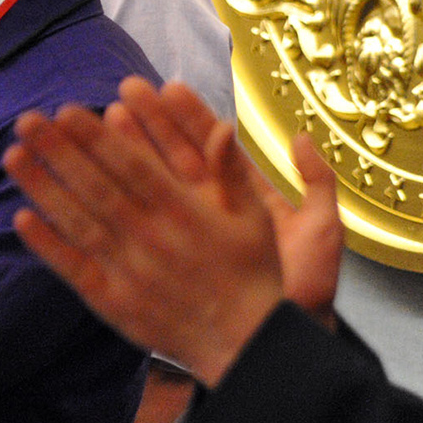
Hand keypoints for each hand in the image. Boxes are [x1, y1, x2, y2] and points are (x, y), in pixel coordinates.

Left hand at [5, 79, 340, 385]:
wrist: (245, 344)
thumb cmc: (251, 273)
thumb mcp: (254, 217)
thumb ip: (232, 170)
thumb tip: (221, 126)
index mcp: (182, 211)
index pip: (130, 164)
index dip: (96, 137)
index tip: (67, 110)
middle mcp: (149, 236)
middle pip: (96, 186)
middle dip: (59, 150)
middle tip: (26, 119)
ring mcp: (127, 270)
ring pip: (78, 222)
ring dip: (43, 188)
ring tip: (13, 156)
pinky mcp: (113, 301)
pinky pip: (74, 269)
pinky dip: (47, 245)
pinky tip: (21, 218)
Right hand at [103, 80, 340, 322]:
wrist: (287, 335)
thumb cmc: (310, 284)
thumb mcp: (322, 227)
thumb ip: (316, 180)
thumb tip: (301, 136)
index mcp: (244, 196)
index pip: (211, 146)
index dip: (190, 117)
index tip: (168, 88)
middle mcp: (212, 208)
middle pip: (176, 158)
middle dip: (150, 124)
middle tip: (126, 92)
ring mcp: (188, 232)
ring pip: (154, 185)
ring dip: (129, 152)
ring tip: (107, 119)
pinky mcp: (171, 256)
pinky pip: (144, 223)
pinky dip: (121, 200)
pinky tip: (99, 176)